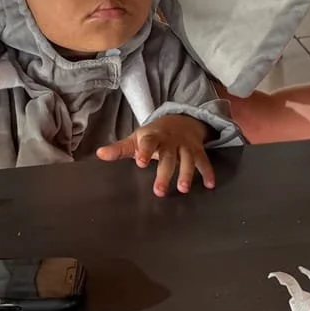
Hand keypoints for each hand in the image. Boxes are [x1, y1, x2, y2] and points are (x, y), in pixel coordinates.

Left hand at [95, 116, 215, 196]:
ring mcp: (185, 146)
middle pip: (168, 158)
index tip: (141, 162)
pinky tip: (210, 185)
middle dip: (165, 173)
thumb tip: (99, 154)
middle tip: (159, 191)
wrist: (181, 118)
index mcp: (153, 137)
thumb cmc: (154, 135)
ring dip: (186, 174)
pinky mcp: (197, 151)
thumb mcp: (137, 139)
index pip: (148, 143)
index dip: (145, 151)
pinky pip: (204, 161)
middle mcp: (170, 142)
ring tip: (183, 189)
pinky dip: (208, 172)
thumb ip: (120, 149)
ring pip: (187, 160)